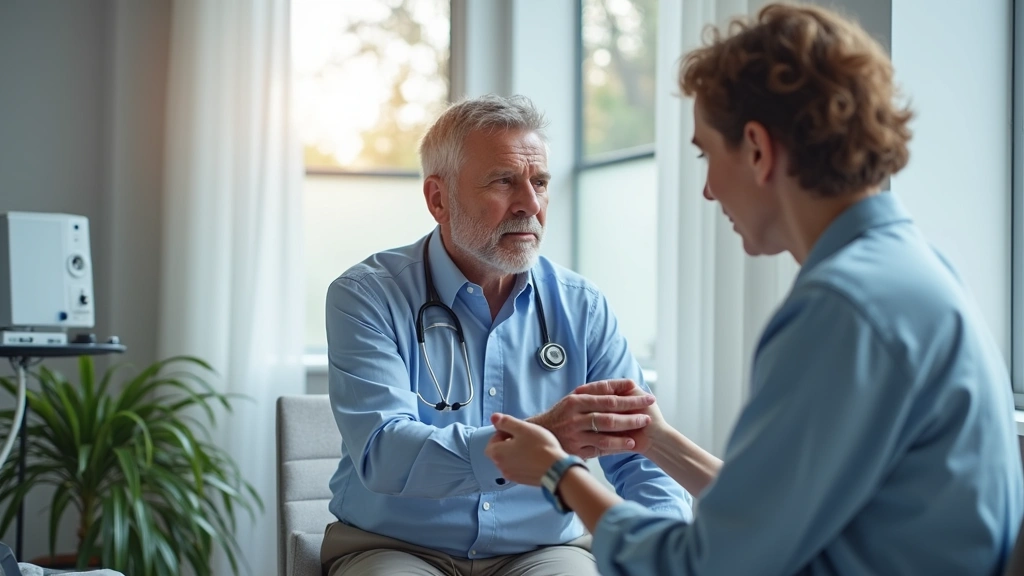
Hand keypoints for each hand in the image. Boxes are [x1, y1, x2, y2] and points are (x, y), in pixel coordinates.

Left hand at [485, 413, 566, 485]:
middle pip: (500, 452)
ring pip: (509, 461)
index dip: (502, 433)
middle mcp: (501, 467)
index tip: (516, 431)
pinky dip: (523, 463)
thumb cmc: (540, 447)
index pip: (492, 441)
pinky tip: (535, 458)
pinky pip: (518, 469)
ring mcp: (512, 476)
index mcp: (497, 453)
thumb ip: (506, 422)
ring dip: (516, 453)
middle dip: (509, 444)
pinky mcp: (522, 481)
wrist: (556, 470)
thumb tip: (494, 417)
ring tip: (531, 448)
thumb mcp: (522, 428)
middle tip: (524, 438)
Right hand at [528, 379, 654, 458]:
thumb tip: (625, 384)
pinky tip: (627, 445)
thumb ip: (597, 391)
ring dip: (624, 434)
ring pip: (604, 436)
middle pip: (608, 417)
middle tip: (648, 416)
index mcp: (576, 400)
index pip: (608, 398)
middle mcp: (574, 417)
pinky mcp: (574, 451)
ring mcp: (574, 436)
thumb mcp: (574, 397)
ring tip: (639, 433)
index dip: (630, 398)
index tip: (647, 398)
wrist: (537, 434)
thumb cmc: (562, 413)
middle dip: (631, 416)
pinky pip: (599, 450)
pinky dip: (615, 448)